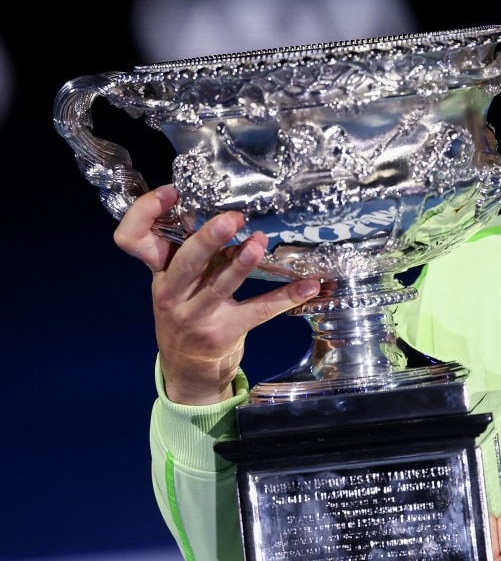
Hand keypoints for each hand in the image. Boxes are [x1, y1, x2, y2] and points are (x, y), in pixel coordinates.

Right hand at [113, 185, 319, 404]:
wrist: (187, 369)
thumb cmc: (187, 313)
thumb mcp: (179, 282)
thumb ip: (194, 253)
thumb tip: (226, 215)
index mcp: (159, 273)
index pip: (132, 240)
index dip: (145, 212)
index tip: (172, 192)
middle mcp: (171, 294)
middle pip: (185, 262)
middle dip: (208, 239)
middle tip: (231, 219)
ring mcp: (195, 316)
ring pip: (219, 286)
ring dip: (242, 264)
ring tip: (259, 243)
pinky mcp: (222, 333)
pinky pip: (258, 311)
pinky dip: (286, 297)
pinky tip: (309, 286)